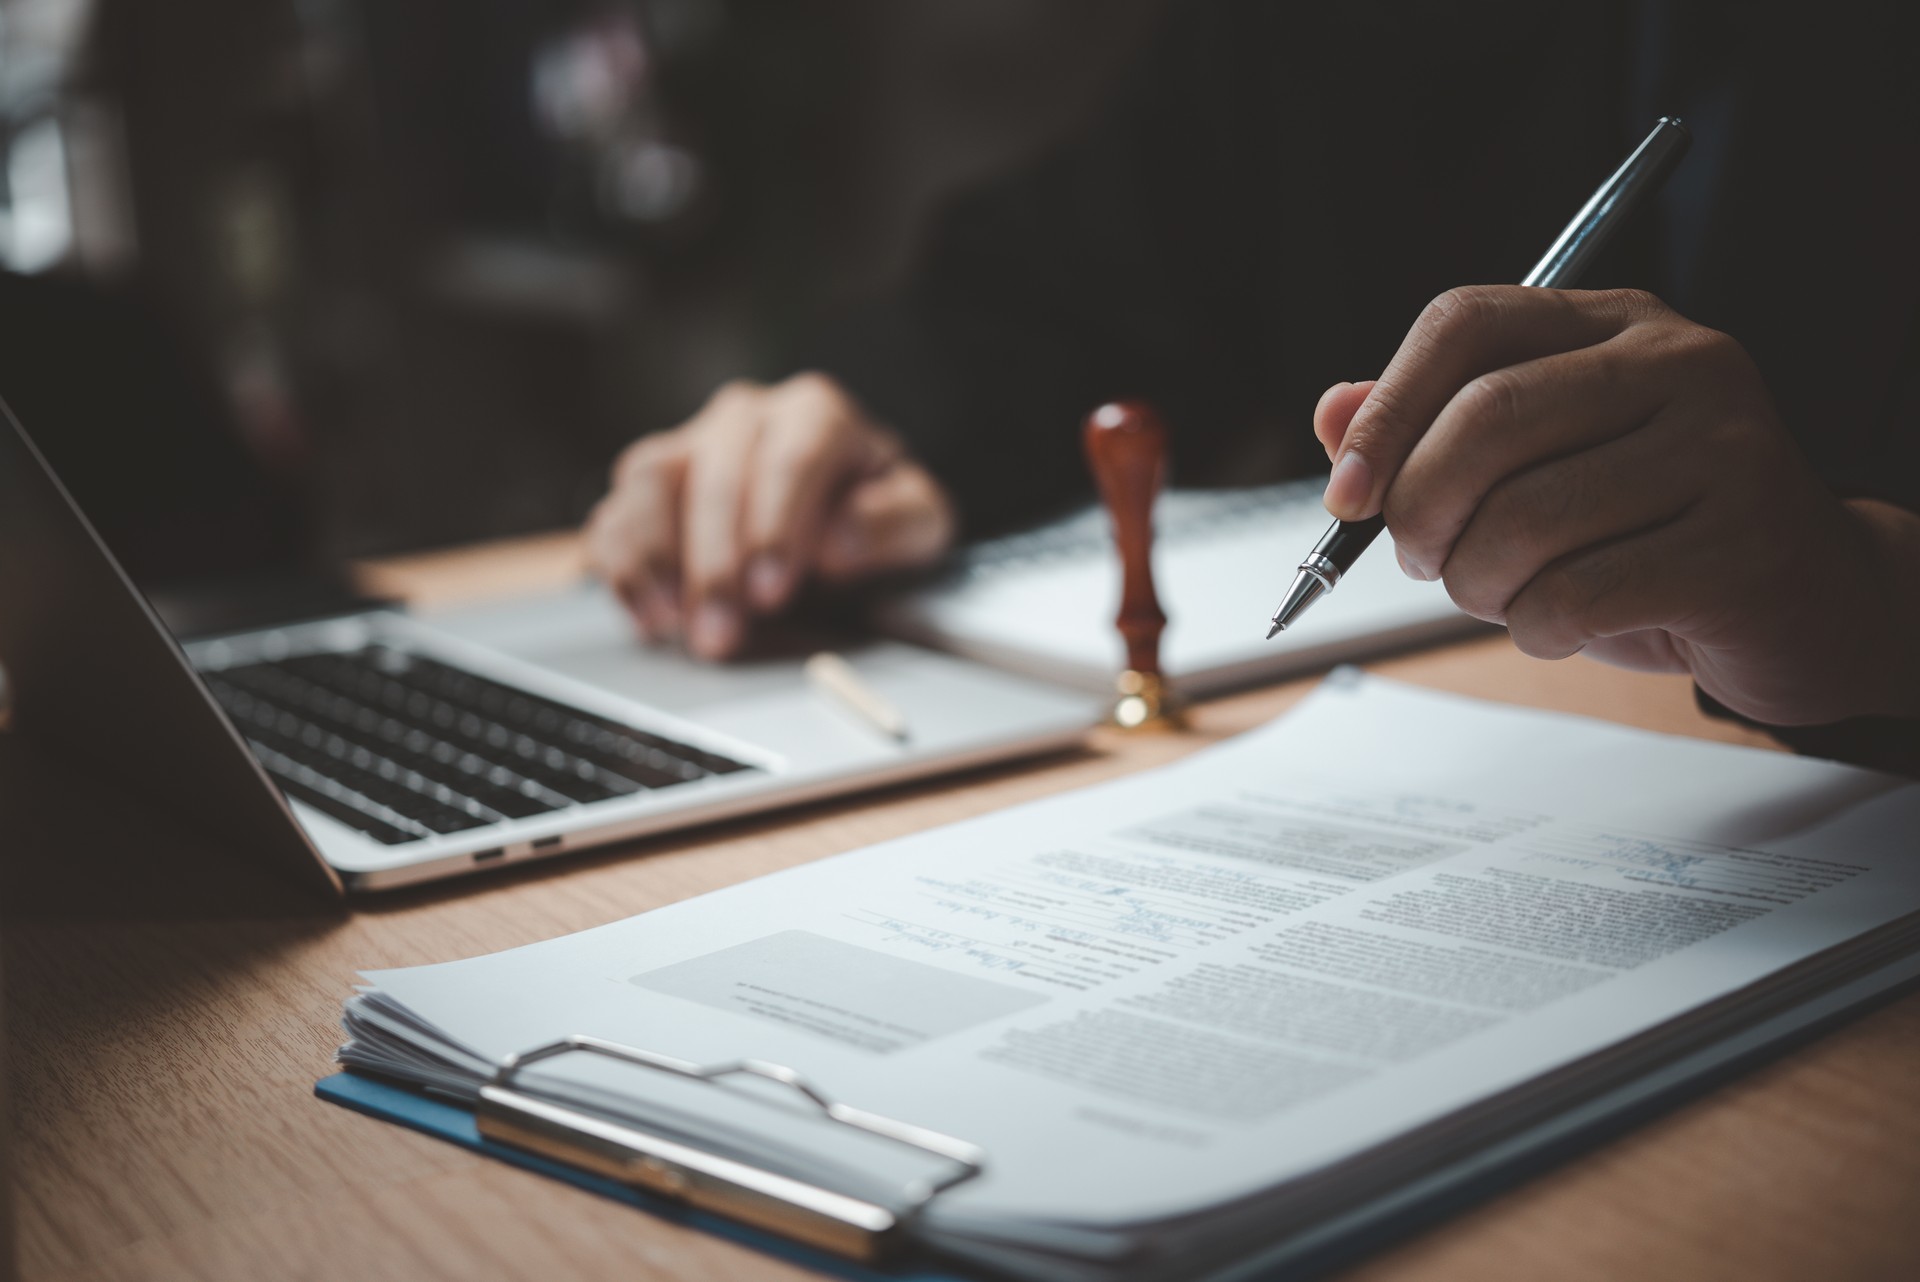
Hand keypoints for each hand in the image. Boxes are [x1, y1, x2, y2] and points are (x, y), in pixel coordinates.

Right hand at [585, 373, 955, 659]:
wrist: (838, 527)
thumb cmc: (875, 519)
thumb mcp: (917, 525)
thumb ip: (892, 524)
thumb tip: (839, 541)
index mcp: (817, 414)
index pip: (790, 454)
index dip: (776, 522)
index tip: (771, 587)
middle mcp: (745, 417)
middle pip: (715, 473)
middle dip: (715, 562)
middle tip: (722, 632)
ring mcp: (689, 445)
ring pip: (650, 478)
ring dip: (656, 559)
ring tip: (676, 626)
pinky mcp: (648, 487)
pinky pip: (615, 512)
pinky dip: (621, 568)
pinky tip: (648, 617)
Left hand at [1313, 286, 1919, 725]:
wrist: (1799, 601)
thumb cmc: (1646, 530)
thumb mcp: (1536, 468)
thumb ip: (1433, 433)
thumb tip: (1334, 415)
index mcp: (1613, 323)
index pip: (1467, 321)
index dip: (1387, 409)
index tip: (1349, 494)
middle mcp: (1678, 363)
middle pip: (1486, 420)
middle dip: (1420, 511)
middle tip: (1420, 558)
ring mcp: (1722, 448)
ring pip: (1523, 519)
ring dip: (1476, 585)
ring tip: (1502, 594)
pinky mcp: (1741, 545)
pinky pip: (1577, 596)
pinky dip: (1536, 629)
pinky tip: (1560, 626)